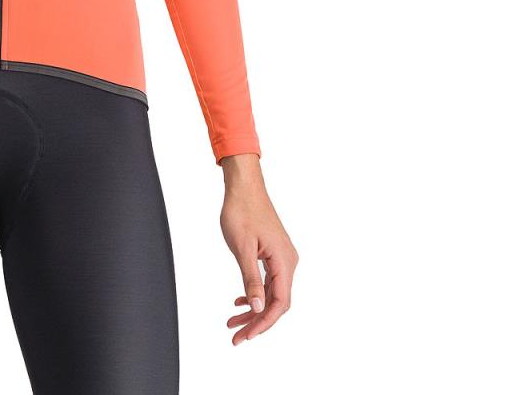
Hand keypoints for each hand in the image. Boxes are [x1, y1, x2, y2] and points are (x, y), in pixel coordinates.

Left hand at [218, 153, 298, 344]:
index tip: (245, 335)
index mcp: (284, 261)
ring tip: (233, 322)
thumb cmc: (242, 210)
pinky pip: (269, 281)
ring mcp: (282, 257)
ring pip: (271, 293)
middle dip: (256, 321)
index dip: (263, 323)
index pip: (279, 303)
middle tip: (236, 335)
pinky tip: (241, 300)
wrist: (244, 186)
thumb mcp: (242, 248)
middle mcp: (288, 261)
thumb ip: (251, 279)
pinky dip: (255, 293)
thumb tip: (257, 308)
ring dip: (254, 309)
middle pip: (276, 302)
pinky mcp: (274, 253)